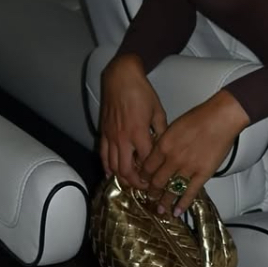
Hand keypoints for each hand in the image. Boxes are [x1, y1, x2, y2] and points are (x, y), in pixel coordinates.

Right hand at [98, 54, 167, 188]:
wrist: (120, 78)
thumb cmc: (140, 91)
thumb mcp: (158, 111)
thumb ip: (161, 131)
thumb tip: (164, 145)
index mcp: (139, 133)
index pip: (146, 162)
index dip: (152, 173)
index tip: (159, 179)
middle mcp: (123, 138)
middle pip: (127, 170)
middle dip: (136, 183)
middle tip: (144, 188)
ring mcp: (111, 136)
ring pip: (113, 166)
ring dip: (122, 178)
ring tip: (130, 183)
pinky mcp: (104, 133)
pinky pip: (103, 155)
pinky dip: (107, 167)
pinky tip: (111, 174)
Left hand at [140, 89, 250, 216]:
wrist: (221, 117)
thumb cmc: (200, 117)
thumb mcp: (174, 126)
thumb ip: (165, 142)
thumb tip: (159, 153)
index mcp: (163, 145)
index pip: (147, 167)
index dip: (143, 177)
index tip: (142, 181)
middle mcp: (173, 159)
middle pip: (156, 181)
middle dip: (151, 191)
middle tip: (149, 196)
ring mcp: (187, 168)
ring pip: (170, 190)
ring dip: (164, 201)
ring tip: (160, 209)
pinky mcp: (202, 174)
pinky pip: (189, 192)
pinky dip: (182, 204)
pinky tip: (177, 211)